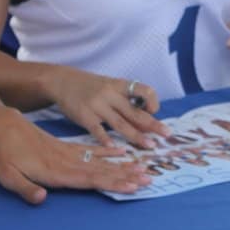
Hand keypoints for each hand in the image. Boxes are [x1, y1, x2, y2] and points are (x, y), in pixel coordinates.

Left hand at [0, 105, 151, 203]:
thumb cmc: (0, 153)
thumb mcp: (4, 173)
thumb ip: (24, 187)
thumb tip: (41, 199)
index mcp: (54, 170)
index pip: (88, 179)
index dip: (111, 183)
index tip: (132, 186)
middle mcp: (66, 161)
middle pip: (100, 170)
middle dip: (125, 176)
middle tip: (148, 179)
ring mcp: (68, 153)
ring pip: (100, 161)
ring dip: (122, 166)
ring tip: (143, 168)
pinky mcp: (65, 148)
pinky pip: (91, 150)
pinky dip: (108, 152)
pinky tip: (122, 153)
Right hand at [44, 65, 169, 148]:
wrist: (63, 81)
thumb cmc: (92, 86)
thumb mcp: (110, 86)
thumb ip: (126, 101)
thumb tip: (147, 120)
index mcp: (120, 85)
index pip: (144, 90)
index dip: (152, 102)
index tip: (154, 111)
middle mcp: (110, 94)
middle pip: (135, 112)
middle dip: (153, 124)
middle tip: (167, 135)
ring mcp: (97, 105)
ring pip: (120, 124)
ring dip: (137, 136)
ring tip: (149, 146)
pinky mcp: (85, 116)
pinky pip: (98, 130)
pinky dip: (107, 139)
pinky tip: (116, 148)